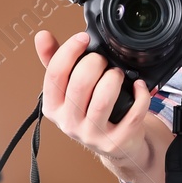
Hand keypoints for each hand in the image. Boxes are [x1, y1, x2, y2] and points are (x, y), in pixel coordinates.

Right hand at [34, 30, 156, 182]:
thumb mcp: (69, 90)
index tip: (83, 38)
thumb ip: (55, 62)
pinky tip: (138, 86)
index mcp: (53, 107)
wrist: (115, 145)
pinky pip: (132, 115)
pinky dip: (140, 96)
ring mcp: (93, 135)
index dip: (69, 51)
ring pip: (103, 100)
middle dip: (95, 63)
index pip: (54, 75)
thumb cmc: (91, 112)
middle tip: (103, 60)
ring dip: (114, 78)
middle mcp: (69, 123)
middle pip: (80, 85)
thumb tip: (42, 36)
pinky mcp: (116, 142)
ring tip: (117, 73)